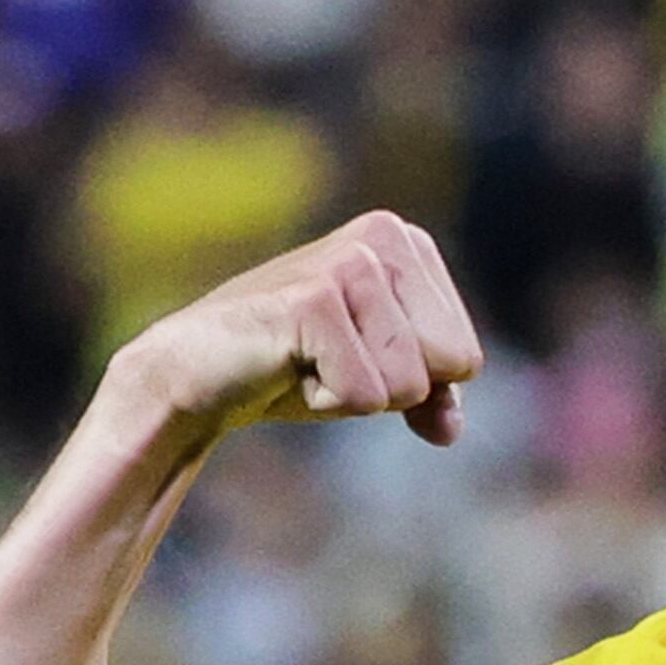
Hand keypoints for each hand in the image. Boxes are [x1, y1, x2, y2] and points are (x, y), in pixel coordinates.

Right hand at [114, 211, 485, 445]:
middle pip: (452, 364)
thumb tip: (449, 428)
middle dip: (393, 387)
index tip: (356, 356)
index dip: (416, 382)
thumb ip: (434, 396)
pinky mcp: (314, 300)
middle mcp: (385, 236)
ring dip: (356, 393)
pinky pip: (366, 395)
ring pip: (411, 384)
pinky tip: (288, 366)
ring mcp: (349, 263)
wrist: (199, 374)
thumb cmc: (295, 367)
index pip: (466, 357)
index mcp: (408, 242)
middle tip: (330, 359)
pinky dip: (326, 401)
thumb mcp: (381, 378)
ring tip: (307, 360)